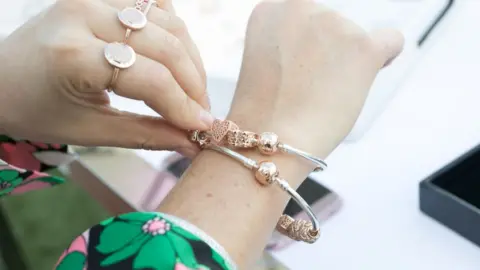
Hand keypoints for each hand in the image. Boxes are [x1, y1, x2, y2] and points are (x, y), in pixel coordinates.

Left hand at [0, 0, 210, 154]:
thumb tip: (193, 143)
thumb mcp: (89, 132)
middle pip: (166, 46)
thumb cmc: (36, 109)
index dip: (185, 106)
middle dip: (194, 85)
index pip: (151, 78)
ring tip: (192, 92)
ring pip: (167, 22)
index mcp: (73, 55)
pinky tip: (175, 57)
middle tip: (202, 114)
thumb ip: (147, 135)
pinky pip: (153, 4)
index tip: (204, 128)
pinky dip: (172, 30)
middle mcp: (85, 14)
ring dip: (189, 59)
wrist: (0, 79)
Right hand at [229, 0, 403, 157]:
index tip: (297, 63)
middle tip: (308, 84)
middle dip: (324, 50)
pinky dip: (386, 54)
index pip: (301, 14)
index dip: (302, 42)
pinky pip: (391, 40)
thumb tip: (325, 43)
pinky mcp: (364, 46)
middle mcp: (303, 7)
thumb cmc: (265, 109)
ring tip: (323, 93)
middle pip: (328, 24)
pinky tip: (376, 67)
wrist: (273, 134)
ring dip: (344, 62)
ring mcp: (335, 24)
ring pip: (353, 38)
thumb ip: (288, 41)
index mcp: (272, 9)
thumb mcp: (263, 59)